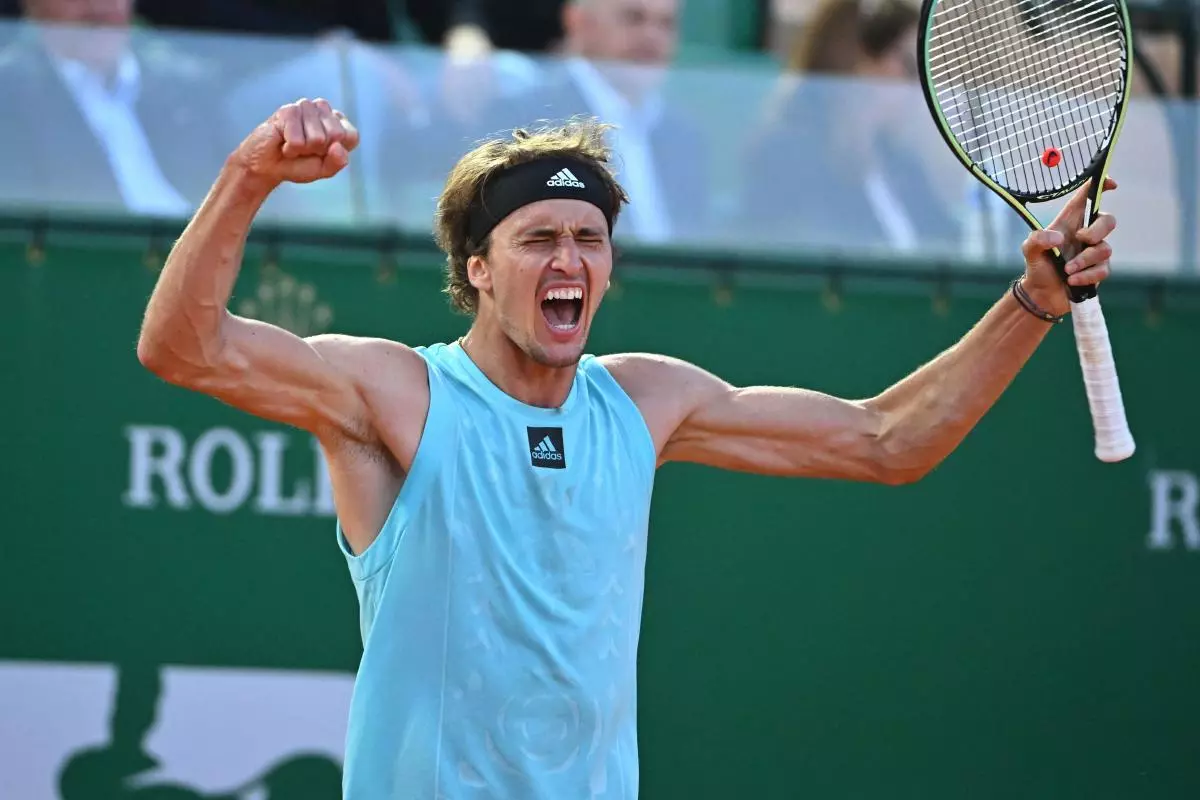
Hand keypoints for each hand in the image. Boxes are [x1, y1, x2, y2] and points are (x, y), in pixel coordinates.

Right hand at [231, 98, 358, 190]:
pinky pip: (298, 140)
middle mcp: (323, 111)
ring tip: (293, 145)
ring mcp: (305, 107)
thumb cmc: (297, 165)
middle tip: (305, 150)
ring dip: (303, 149)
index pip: (351, 136)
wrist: (266, 166)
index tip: (322, 154)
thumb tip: (338, 146)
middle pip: (336, 135)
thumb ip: (337, 162)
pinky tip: (283, 141)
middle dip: (319, 150)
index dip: (336, 151)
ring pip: (317, 138)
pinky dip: (290, 148)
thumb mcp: (323, 169)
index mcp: (337, 123)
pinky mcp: (288, 110)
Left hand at [1019, 176, 1117, 316]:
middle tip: (1081, 239)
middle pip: (1108, 220)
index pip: (1088, 197)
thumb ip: (1038, 239)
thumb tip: (1059, 238)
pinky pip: (1102, 270)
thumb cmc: (1038, 266)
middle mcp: (1085, 233)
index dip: (1101, 186)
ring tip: (1066, 270)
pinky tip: (1071, 281)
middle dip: (1096, 231)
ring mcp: (1094, 252)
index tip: (1111, 184)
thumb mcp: (1029, 250)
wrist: (1041, 293)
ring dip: (1084, 260)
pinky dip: (1086, 276)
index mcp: (1070, 221)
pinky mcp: (1098, 270)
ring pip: (1105, 249)